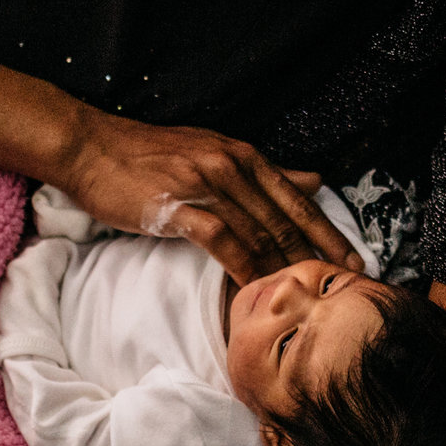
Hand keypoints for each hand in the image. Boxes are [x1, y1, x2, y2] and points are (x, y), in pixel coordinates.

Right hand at [57, 109, 363, 282]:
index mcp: (242, 155)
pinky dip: (241, 267)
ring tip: (302, 298)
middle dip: (316, 256)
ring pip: (257, 232)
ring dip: (282, 267)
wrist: (92, 147)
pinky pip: (220, 241)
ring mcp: (204, 184)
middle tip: (338, 288)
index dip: (327, 232)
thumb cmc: (150, 155)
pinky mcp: (176, 206)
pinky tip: (254, 290)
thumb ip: (265, 171)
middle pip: (284, 219)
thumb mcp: (214, 152)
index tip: (353, 260)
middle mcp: (230, 165)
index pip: (297, 198)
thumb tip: (314, 179)